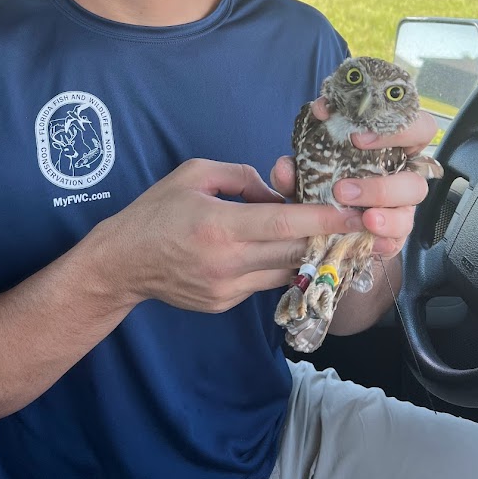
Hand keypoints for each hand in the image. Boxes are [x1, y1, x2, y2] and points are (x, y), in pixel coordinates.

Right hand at [102, 158, 366, 313]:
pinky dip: (274, 265)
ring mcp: (227, 289)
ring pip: (285, 272)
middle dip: (325, 238)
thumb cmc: (156, 211)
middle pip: (294, 252)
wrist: (123, 263)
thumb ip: (242, 177)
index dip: (323, 219)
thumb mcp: (194, 174)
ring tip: (318, 237)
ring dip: (304, 255)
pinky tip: (272, 252)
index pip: (284, 225)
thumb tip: (278, 192)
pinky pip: (263, 282)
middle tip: (350, 223)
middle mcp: (228, 262)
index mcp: (220, 225)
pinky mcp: (224, 304)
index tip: (354, 214)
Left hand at [269, 97, 437, 257]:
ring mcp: (401, 210)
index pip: (418, 129)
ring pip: (408, 215)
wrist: (314, 218)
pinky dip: (382, 243)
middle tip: (343, 190)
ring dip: (384, 218)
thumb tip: (286, 167)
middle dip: (381, 188)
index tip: (356, 138)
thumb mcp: (305, 169)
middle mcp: (403, 179)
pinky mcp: (392, 237)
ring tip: (363, 220)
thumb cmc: (322, 179)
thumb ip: (295, 166)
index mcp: (393, 148)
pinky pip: (396, 243)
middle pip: (416, 182)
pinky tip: (368, 241)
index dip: (397, 131)